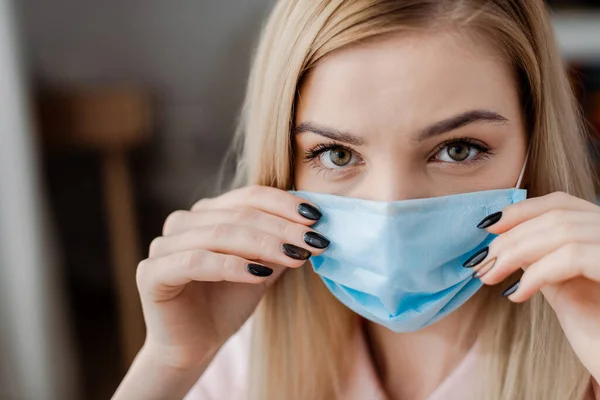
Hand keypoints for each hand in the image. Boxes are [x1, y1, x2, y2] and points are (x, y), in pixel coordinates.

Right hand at [135, 185, 327, 369]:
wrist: (195, 346)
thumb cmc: (227, 303)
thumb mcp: (262, 268)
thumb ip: (279, 245)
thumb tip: (313, 226)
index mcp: (207, 213)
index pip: (249, 196)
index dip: (284, 204)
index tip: (318, 217)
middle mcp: (183, 222)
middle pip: (239, 214)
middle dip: (282, 227)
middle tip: (314, 241)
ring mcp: (163, 244)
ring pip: (220, 234)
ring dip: (264, 244)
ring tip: (296, 256)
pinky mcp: (151, 272)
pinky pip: (196, 262)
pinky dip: (231, 266)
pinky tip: (260, 275)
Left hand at [473, 192, 599, 380]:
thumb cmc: (597, 334)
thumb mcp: (565, 289)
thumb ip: (543, 259)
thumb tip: (509, 242)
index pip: (561, 203)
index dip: (520, 211)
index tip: (487, 227)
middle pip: (556, 214)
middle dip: (509, 237)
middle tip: (480, 263)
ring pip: (561, 231)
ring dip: (514, 253)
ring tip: (489, 277)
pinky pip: (571, 257)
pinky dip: (536, 273)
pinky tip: (516, 294)